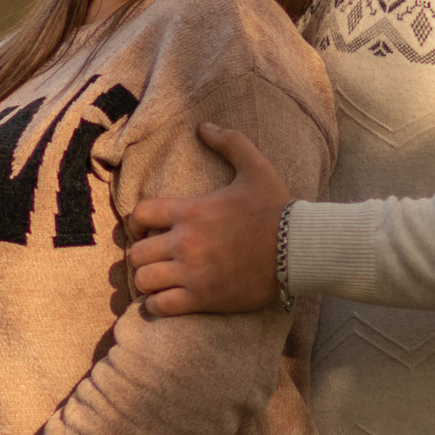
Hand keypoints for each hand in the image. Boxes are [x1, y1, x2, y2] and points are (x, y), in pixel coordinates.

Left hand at [127, 123, 291, 316]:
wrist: (298, 248)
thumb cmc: (276, 207)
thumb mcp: (256, 166)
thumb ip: (229, 142)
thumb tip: (204, 126)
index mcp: (190, 211)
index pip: (139, 214)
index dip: (136, 222)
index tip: (146, 229)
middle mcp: (185, 242)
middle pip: (136, 253)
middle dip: (140, 255)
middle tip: (152, 257)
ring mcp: (192, 273)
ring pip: (144, 281)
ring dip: (146, 281)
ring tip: (156, 281)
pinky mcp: (203, 299)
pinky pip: (161, 307)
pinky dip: (156, 306)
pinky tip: (164, 301)